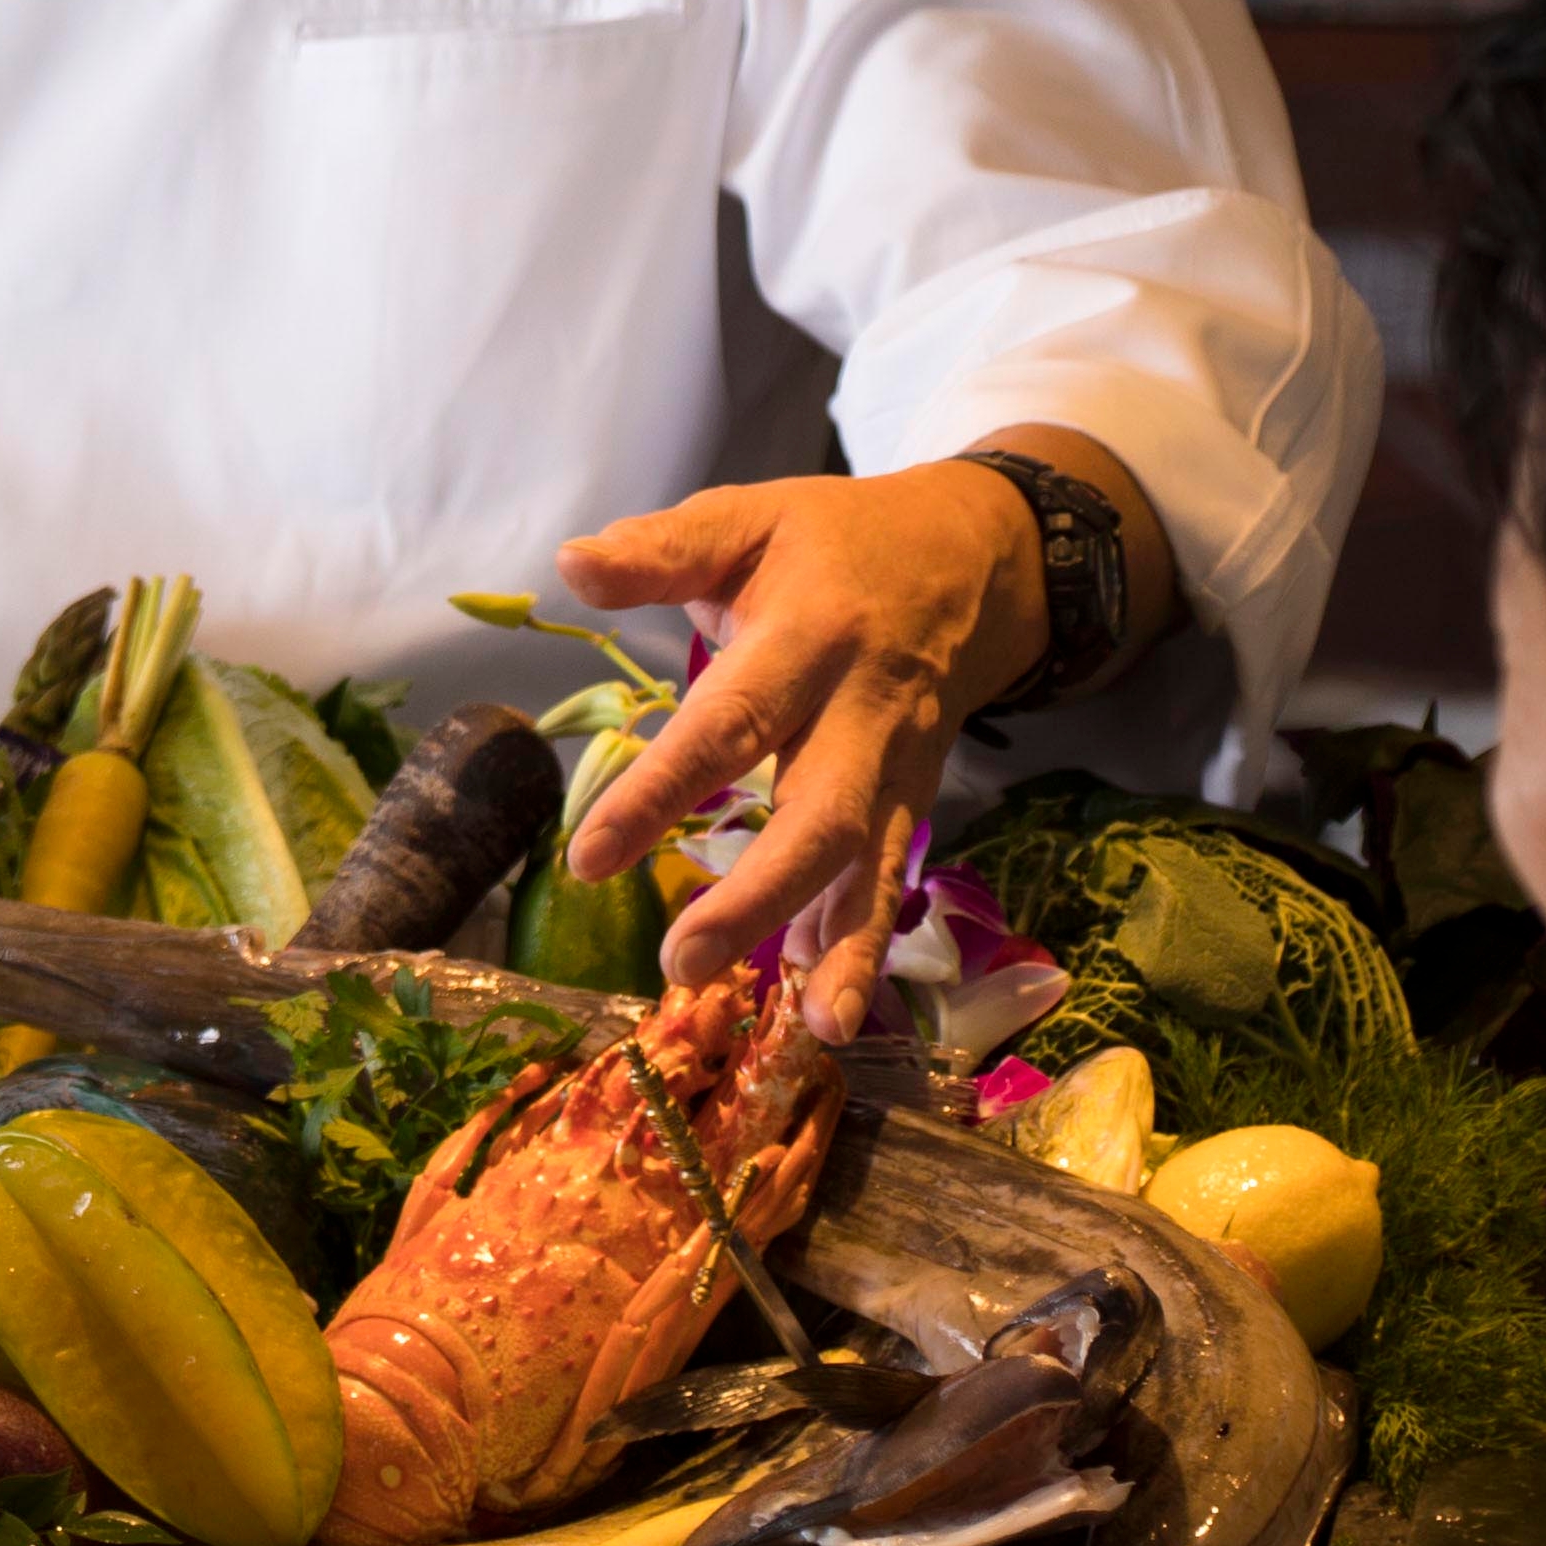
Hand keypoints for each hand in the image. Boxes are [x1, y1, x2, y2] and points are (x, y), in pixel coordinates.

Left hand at [548, 462, 1045, 1035]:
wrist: (973, 558)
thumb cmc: (834, 544)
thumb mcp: (751, 519)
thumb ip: (663, 549)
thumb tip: (571, 562)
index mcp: (810, 638)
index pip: (729, 724)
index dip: (661, 793)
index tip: (588, 859)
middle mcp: (864, 714)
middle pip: (818, 816)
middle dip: (758, 898)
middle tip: (683, 963)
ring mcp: (899, 766)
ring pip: (872, 866)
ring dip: (840, 948)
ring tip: (808, 1027)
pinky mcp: (914, 801)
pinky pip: (889, 881)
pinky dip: (862, 947)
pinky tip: (825, 1014)